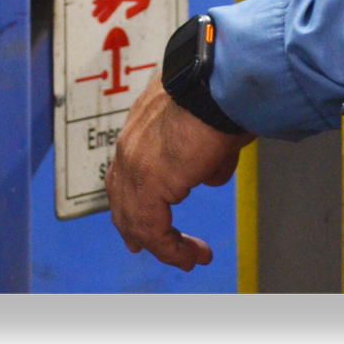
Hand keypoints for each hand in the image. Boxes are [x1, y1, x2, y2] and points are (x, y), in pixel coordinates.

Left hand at [104, 73, 254, 269]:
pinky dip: (171, 249)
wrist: (219, 85)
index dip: (132, 198)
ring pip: (135, 218)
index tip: (145, 217)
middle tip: (141, 246)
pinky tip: (189, 257)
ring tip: (188, 258)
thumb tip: (209, 174)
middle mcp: (130, 145)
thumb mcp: (211, 130)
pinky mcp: (146, 184)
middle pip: (122, 198)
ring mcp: (134, 165)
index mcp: (141, 126)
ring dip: (163, 243)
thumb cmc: (222, 95)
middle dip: (134, 227)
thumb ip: (204, 158)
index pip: (127, 170)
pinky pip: (153, 229)